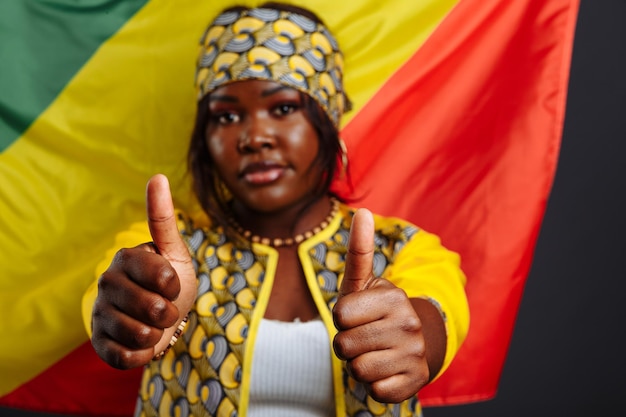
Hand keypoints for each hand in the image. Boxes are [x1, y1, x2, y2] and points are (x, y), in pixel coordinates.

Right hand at [91, 174, 196, 368]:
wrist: (162, 319)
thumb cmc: (171, 281)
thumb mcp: (175, 251)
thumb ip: (163, 218)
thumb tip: (157, 176)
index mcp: (126, 258)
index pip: (162, 276)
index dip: (176, 285)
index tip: (173, 283)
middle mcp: (107, 282)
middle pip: (152, 307)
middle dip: (170, 312)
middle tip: (166, 308)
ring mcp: (100, 312)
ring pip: (141, 334)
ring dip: (159, 334)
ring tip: (154, 324)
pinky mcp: (98, 342)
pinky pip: (125, 356)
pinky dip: (143, 354)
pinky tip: (141, 342)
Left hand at [332, 209, 429, 402]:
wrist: (414, 343)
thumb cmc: (375, 312)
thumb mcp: (364, 283)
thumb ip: (360, 249)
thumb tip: (363, 210)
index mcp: (394, 296)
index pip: (340, 315)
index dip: (341, 318)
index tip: (356, 315)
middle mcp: (409, 324)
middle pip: (344, 345)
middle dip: (346, 344)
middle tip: (364, 337)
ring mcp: (415, 354)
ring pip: (358, 370)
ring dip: (359, 365)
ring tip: (374, 352)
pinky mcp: (416, 382)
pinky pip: (375, 392)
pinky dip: (375, 385)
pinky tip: (386, 370)